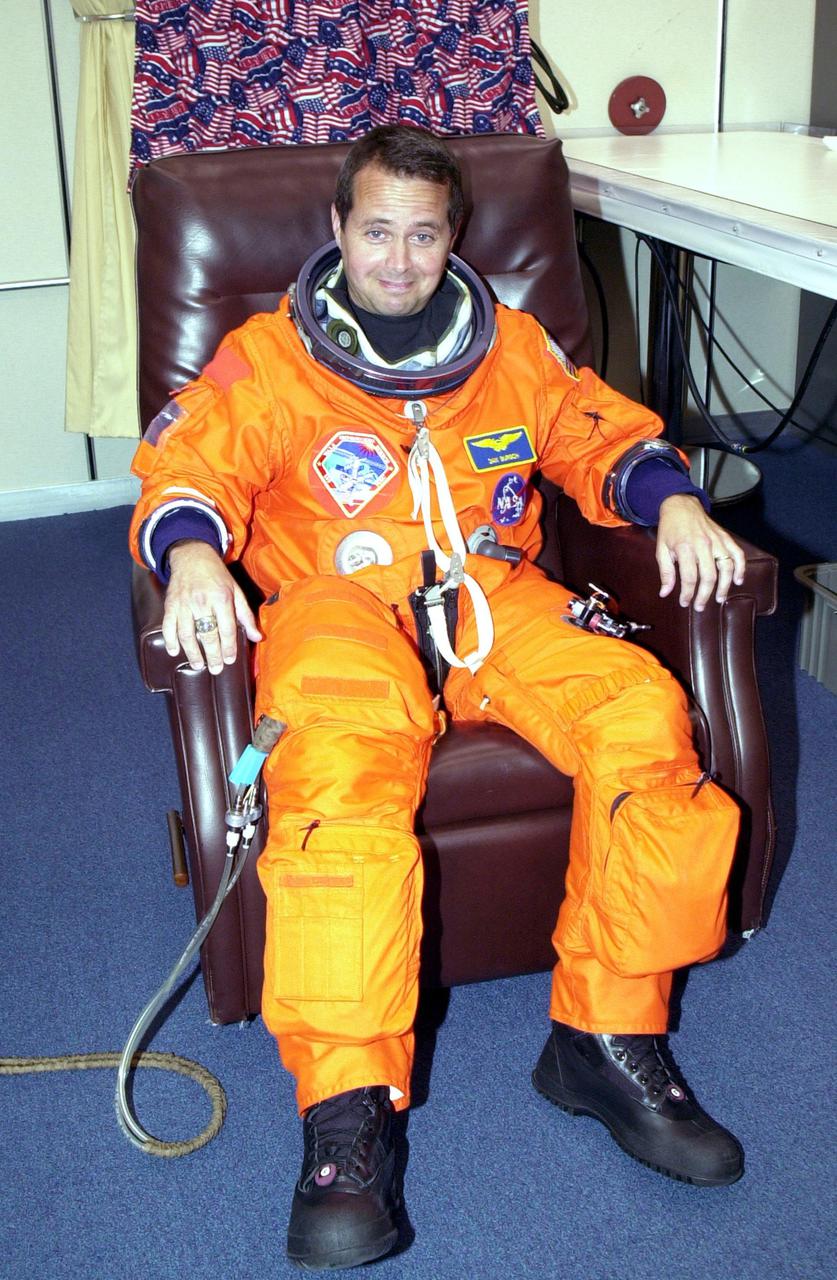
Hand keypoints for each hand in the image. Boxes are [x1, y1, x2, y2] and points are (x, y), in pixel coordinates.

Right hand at [162, 541, 261, 673]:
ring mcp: (184, 604)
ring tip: (198, 666)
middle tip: (216, 669)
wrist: (192, 556)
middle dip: (212, 655)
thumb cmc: (217, 576)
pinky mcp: (170, 604)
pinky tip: (174, 652)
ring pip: (187, 634)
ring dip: (192, 653)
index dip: (229, 647)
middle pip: (207, 635)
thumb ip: (246, 616)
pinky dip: (170, 640)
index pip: (227, 628)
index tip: (230, 660)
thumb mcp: (236, 591)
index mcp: (221, 598)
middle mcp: (202, 602)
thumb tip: (257, 637)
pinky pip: (168, 626)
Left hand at [656, 494, 745, 610]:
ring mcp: (716, 540)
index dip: (688, 594)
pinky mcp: (725, 537)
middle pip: (709, 576)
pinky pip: (737, 554)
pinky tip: (738, 580)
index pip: (689, 577)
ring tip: (719, 598)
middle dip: (705, 595)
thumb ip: (666, 572)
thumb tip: (665, 593)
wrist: (681, 505)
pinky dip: (741, 568)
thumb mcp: (661, 550)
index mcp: (685, 547)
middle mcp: (703, 544)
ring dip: (725, 586)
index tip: (685, 603)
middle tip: (700, 606)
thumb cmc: (670, 529)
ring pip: (726, 567)